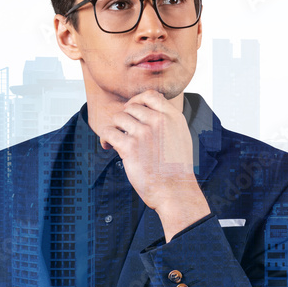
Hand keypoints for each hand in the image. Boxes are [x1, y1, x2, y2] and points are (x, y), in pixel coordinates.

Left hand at [100, 90, 210, 240]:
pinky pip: (108, 132)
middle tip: (123, 131)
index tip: (132, 112)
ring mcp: (144, 133)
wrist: (176, 190)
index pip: (150, 95)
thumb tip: (150, 111)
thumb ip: (169, 122)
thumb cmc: (177, 169)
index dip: (137, 101)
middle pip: (131, 107)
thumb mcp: (182, 137)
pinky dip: (105, 138)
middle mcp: (159, 121)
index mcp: (173, 117)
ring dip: (114, 128)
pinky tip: (109, 146)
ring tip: (116, 140)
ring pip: (118, 118)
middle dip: (124, 118)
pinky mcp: (130, 147)